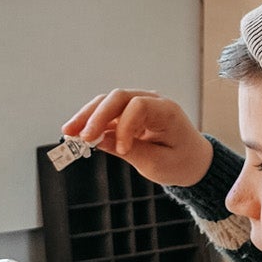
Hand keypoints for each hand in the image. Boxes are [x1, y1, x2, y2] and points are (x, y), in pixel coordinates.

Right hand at [63, 91, 213, 187]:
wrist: (193, 161)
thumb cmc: (181, 162)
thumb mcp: (158, 164)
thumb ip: (130, 151)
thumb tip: (99, 141)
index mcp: (166, 111)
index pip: (138, 106)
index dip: (125, 126)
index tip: (122, 150)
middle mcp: (152, 101)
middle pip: (118, 98)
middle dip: (96, 115)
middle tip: (79, 136)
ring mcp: (139, 104)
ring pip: (108, 103)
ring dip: (87, 116)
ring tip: (68, 132)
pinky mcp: (129, 114)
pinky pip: (107, 113)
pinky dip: (92, 123)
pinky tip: (75, 134)